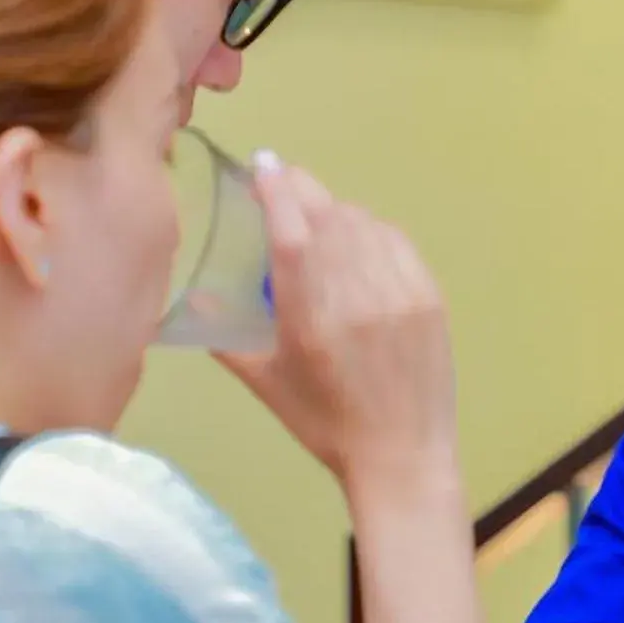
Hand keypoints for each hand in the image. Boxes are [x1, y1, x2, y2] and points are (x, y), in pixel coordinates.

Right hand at [219, 158, 455, 486]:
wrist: (403, 457)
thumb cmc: (325, 425)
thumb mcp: (267, 384)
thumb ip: (227, 338)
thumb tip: (193, 299)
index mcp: (311, 320)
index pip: (291, 232)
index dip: (276, 190)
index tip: (262, 165)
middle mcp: (358, 298)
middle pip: (327, 216)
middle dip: (301, 190)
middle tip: (281, 185)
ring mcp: (400, 294)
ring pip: (363, 223)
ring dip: (334, 210)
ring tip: (317, 219)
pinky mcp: (429, 297)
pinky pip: (396, 242)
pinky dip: (372, 230)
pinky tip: (358, 238)